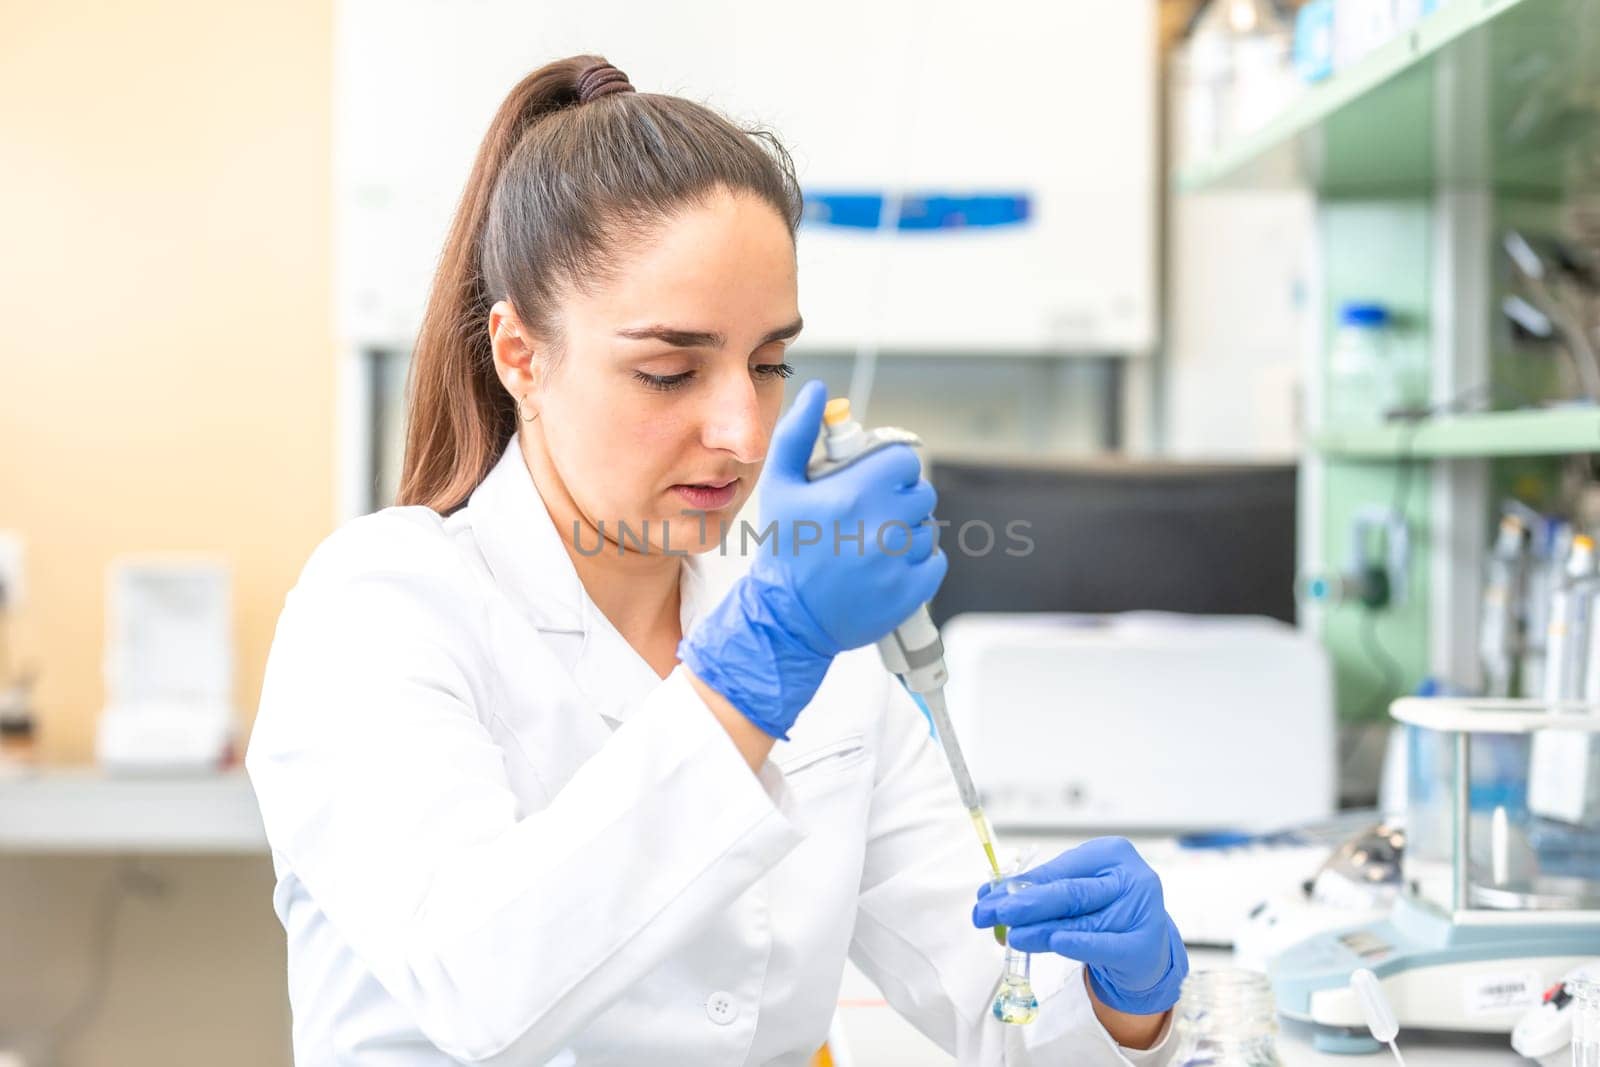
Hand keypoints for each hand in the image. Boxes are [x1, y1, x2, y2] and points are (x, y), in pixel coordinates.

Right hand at [679, 380, 945, 739]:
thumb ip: (799, 433)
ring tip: (873, 547)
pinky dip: (918, 564)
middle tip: (870, 517)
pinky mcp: (913, 590)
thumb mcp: (781, 485)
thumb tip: (818, 391)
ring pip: (928, 528)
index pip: (905, 460)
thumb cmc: (785, 551)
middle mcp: (883, 525)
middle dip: (900, 501)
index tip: (875, 482)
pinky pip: (935, 562)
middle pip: (921, 493)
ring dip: (908, 533)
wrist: (788, 619)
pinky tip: (887, 568)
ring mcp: (900, 561)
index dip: (892, 469)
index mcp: (855, 493)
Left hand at [971, 837, 1187, 1015]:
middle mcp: (1130, 878)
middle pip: (1069, 892)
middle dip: (1024, 904)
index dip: (1020, 885)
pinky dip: (1077, 943)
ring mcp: (1140, 912)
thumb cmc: (1108, 911)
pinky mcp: (1142, 947)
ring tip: (1011, 934)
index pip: (1059, 870)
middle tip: (991, 912)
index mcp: (1111, 853)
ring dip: (1040, 928)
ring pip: (1080, 921)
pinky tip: (1055, 942)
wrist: (1148, 948)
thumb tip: (993, 895)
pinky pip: (1103, 944)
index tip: (987, 897)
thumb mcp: (1080, 890)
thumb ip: (1044, 889)